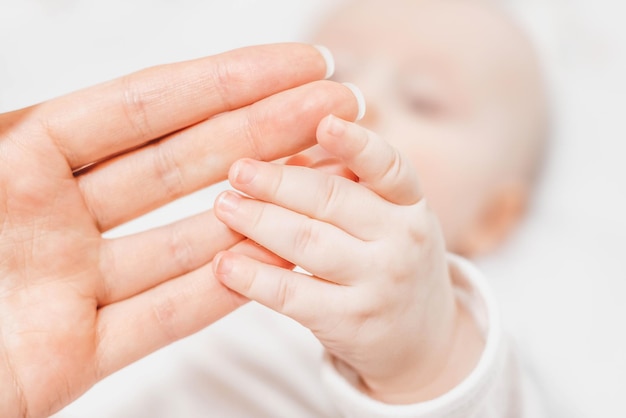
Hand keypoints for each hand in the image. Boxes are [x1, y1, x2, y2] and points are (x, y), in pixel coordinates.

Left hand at [0, 44, 359, 416]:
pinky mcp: (72, 356)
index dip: (225, 80)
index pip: (142, 107)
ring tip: (328, 174)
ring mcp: (65, 286)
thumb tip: (19, 79)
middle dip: (265, 130)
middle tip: (334, 105)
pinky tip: (277, 255)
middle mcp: (45, 217)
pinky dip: (221, 289)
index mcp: (10, 162)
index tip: (296, 64)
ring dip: (259, 207)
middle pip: (179, 163)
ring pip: (183, 237)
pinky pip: (161, 316)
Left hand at [213, 115, 483, 403]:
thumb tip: (285, 156)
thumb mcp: (384, 217)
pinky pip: (292, 294)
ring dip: (258, 221)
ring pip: (307, 242)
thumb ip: (342, 184)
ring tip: (223, 205)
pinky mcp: (350, 323)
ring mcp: (379, 283)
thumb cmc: (388, 259)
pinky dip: (253, 277)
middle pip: (332, 200)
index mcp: (411, 202)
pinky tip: (224, 264)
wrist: (419, 336)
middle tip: (237, 169)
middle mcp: (403, 239)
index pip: (389, 167)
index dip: (356, 144)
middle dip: (277, 182)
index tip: (324, 122)